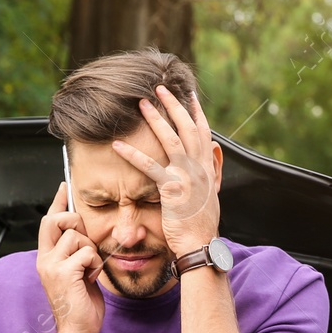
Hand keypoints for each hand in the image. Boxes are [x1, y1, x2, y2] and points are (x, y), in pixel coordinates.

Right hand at [36, 181, 103, 332]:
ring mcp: (51, 265)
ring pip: (77, 237)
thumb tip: (85, 234)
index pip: (48, 221)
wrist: (78, 331)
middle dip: (76, 224)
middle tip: (86, 245)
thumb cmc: (82, 305)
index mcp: (46, 257)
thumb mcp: (78, 273)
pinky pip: (86, 252)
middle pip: (57, 219)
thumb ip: (77, 253)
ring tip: (89, 272)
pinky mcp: (63, 272)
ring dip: (91, 252)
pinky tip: (90, 279)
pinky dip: (95, 264)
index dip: (58, 202)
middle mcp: (44, 258)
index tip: (64, 185)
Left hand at [111, 85, 220, 253]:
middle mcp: (200, 168)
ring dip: (156, 119)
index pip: (204, 132)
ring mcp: (188, 177)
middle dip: (174, 105)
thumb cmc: (202, 223)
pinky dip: (132, 155)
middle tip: (160, 88)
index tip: (188, 95)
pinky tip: (118, 145)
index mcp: (208, 168)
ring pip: (171, 140)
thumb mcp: (212, 193)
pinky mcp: (172, 189)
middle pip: (188, 128)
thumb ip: (211, 170)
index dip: (196, 112)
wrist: (200, 244)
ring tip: (141, 103)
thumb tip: (213, 150)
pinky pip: (150, 167)